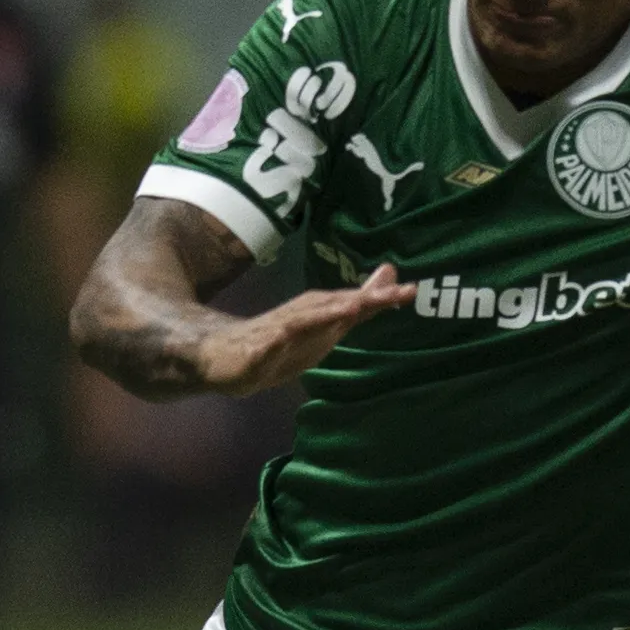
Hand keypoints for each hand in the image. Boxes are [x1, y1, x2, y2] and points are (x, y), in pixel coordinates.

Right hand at [194, 266, 413, 394]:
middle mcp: (298, 319)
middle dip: (360, 300)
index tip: (410, 289)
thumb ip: (357, 306)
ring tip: (349, 308)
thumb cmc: (277, 341)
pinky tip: (278, 340)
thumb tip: (390, 274)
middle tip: (391, 292)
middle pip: (331, 306)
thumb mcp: (322, 328)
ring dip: (322, 315)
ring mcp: (273, 335)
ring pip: (299, 322)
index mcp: (316, 317)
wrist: (218, 355)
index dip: (380, 297)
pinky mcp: (251, 354)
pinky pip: (261, 349)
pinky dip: (271, 343)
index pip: (351, 304)